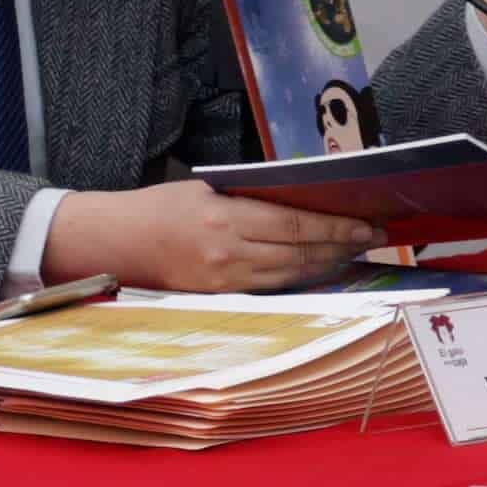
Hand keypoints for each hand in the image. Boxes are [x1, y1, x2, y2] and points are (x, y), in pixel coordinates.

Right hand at [44, 182, 383, 293]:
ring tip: (352, 252)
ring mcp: (223, 281)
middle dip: (341, 246)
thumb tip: (297, 203)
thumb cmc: (157, 208)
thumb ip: (247, 199)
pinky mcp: (218, 298)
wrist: (114, 244)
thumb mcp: (203, 189)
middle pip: (300, 254)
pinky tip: (317, 271)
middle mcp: (227, 253)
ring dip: (326, 265)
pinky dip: (298, 279)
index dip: (336, 227)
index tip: (366, 223)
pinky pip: (269, 289)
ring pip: (289, 276)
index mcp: (224, 218)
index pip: (295, 225)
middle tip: (372, 237)